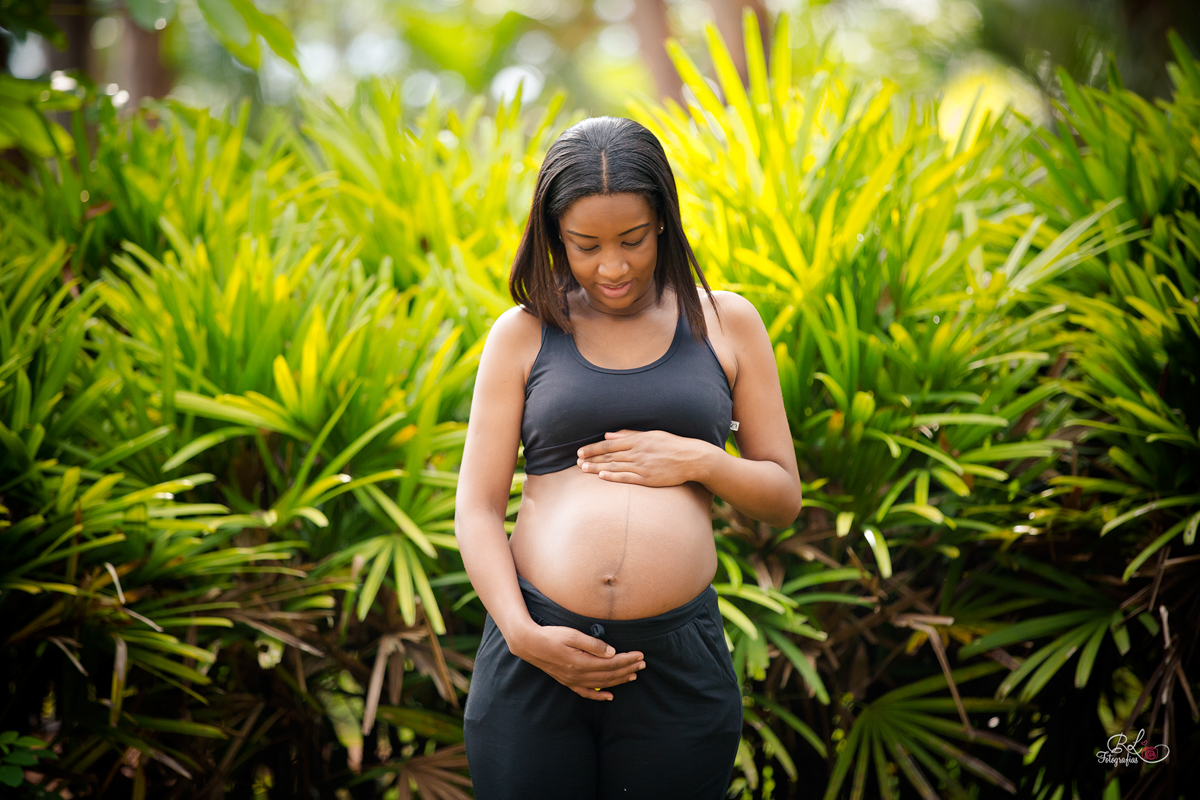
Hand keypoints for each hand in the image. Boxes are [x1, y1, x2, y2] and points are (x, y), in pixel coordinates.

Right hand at [509, 623, 645, 700]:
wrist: (529, 645)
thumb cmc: (551, 636)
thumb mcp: (572, 635)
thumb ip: (593, 644)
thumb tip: (612, 652)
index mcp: (582, 663)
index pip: (612, 663)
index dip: (628, 659)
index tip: (640, 655)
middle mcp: (579, 675)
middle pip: (610, 674)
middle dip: (628, 669)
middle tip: (643, 663)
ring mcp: (573, 681)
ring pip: (602, 684)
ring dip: (619, 680)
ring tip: (634, 675)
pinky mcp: (568, 682)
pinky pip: (587, 692)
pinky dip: (600, 695)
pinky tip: (610, 696)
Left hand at [576, 430, 711, 486]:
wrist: (691, 458)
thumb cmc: (671, 445)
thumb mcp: (650, 435)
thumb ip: (628, 435)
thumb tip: (608, 435)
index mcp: (637, 440)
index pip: (609, 445)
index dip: (593, 448)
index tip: (580, 451)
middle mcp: (638, 452)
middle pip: (609, 456)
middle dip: (591, 459)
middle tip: (577, 462)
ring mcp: (642, 466)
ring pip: (615, 467)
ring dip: (597, 468)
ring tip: (583, 469)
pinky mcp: (648, 478)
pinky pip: (627, 478)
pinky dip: (613, 477)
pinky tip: (602, 476)